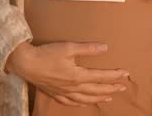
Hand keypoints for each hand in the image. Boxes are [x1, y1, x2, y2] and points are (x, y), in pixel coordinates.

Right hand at [4, 41, 129, 106]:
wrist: (26, 63)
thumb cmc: (47, 54)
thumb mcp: (69, 47)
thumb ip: (88, 49)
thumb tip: (105, 48)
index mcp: (78, 76)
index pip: (101, 76)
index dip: (114, 75)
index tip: (125, 73)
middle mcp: (73, 87)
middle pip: (96, 90)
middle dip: (111, 88)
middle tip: (122, 87)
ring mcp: (64, 92)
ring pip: (86, 99)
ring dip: (99, 98)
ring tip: (109, 98)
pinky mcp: (55, 94)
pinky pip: (71, 103)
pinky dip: (81, 104)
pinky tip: (85, 103)